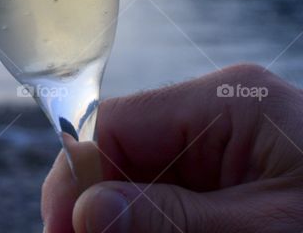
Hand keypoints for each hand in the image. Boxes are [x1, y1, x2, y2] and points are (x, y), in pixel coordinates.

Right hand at [42, 64, 302, 231]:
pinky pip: (169, 195)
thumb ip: (173, 219)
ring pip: (139, 180)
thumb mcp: (263, 228)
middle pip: (120, 154)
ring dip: (118, 217)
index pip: (112, 123)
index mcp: (227, 103)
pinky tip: (135, 231)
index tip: (59, 230)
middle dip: (96, 204)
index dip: (74, 178)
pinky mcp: (232, 177)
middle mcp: (219, 112)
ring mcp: (225, 146)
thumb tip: (83, 211)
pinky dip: (147, 222)